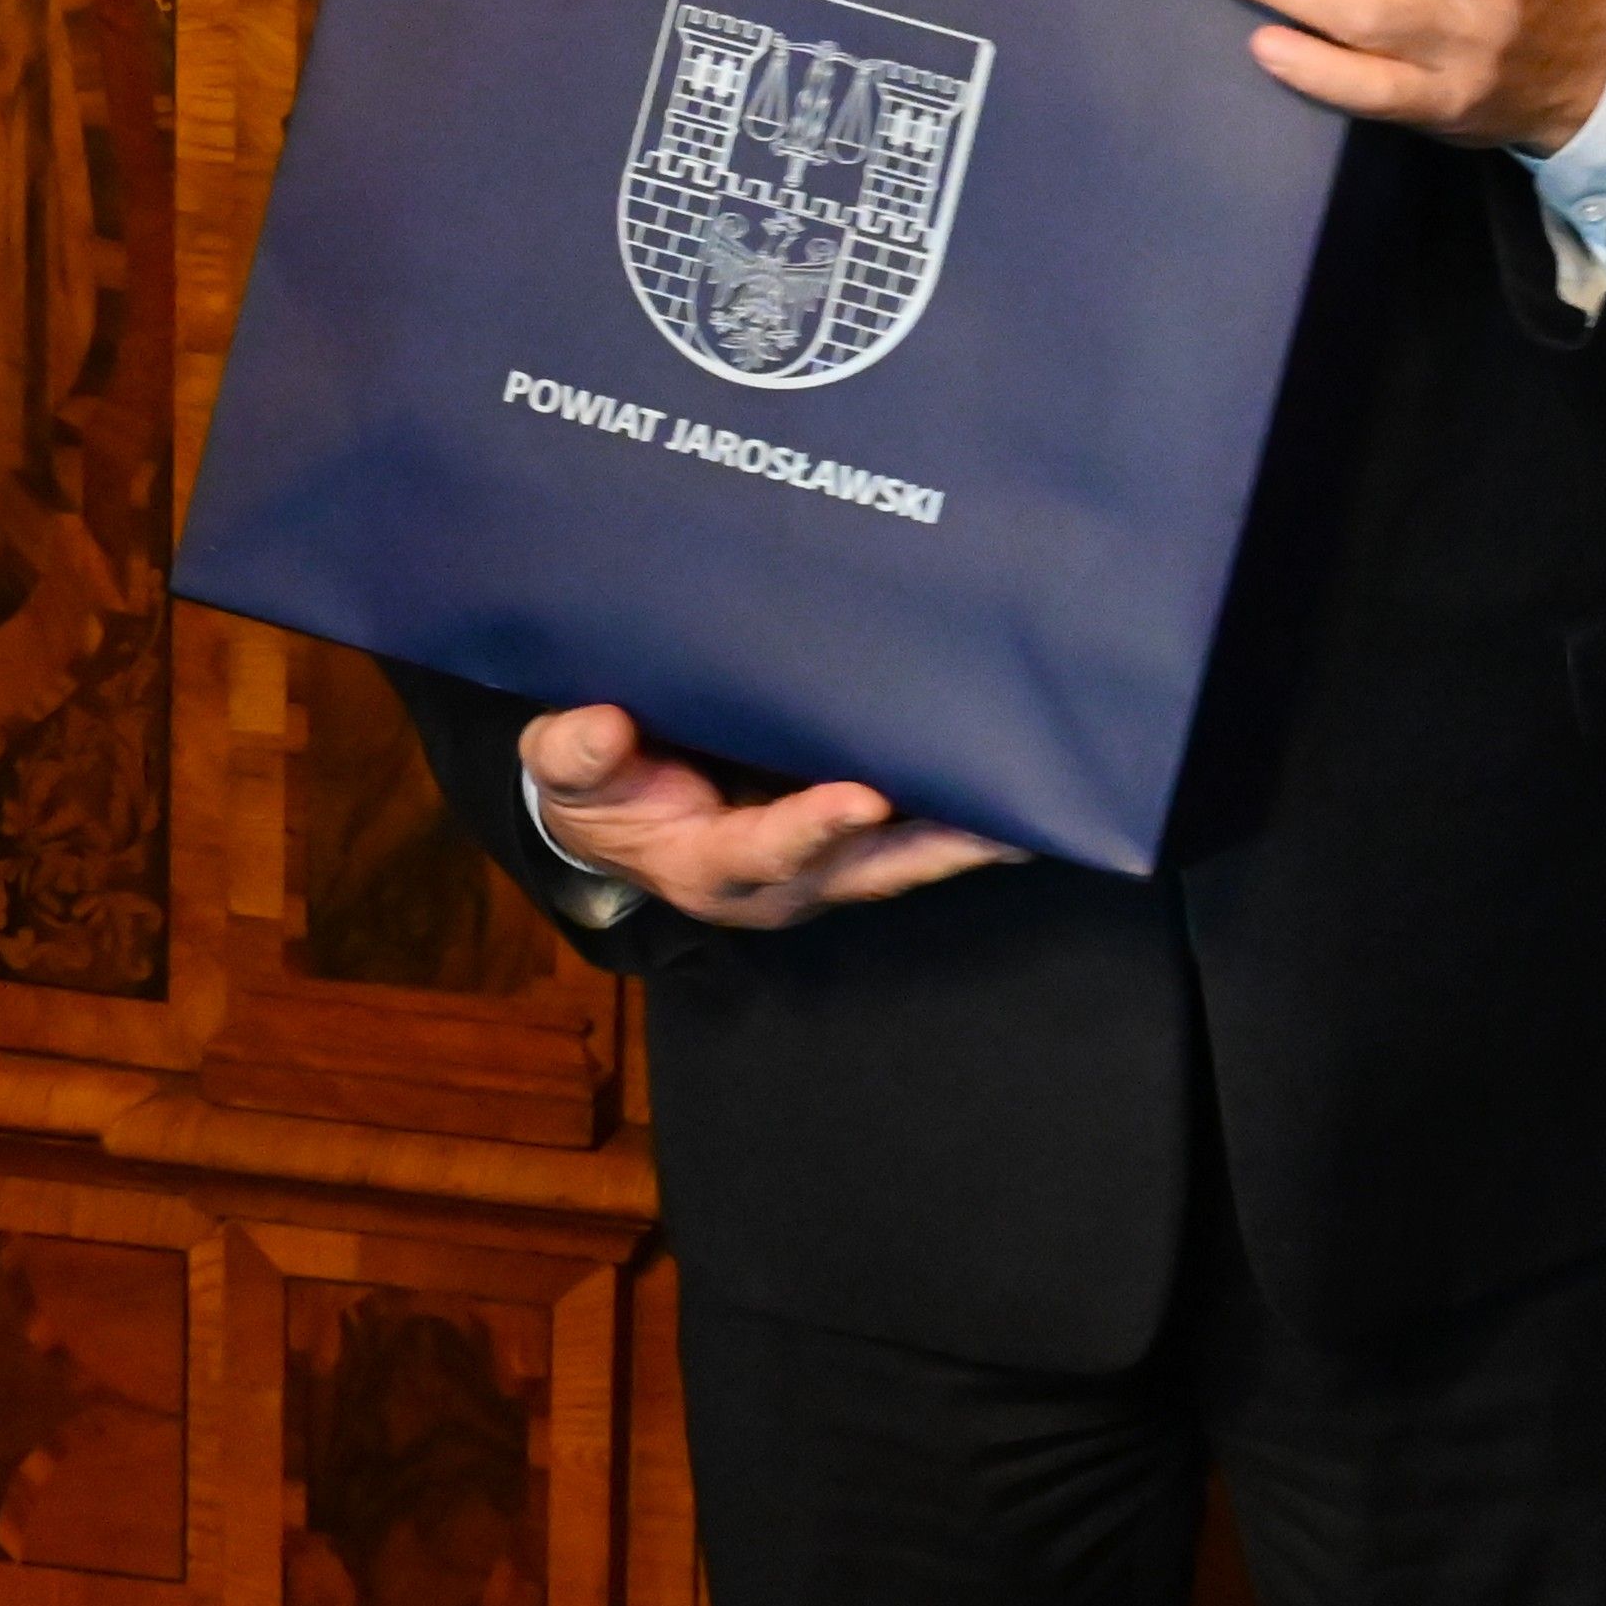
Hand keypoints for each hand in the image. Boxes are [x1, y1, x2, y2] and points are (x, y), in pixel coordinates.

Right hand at [520, 702, 1006, 929]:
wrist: (612, 800)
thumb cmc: (594, 783)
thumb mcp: (562, 770)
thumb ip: (575, 754)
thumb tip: (601, 727)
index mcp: (709, 865)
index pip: (768, 851)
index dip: (813, 829)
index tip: (862, 798)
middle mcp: (782, 877)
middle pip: (869, 871)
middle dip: (937, 850)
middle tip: (1007, 824)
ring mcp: (824, 861)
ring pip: (906, 855)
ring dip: (970, 837)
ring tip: (1042, 801)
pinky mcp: (849, 835)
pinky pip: (913, 828)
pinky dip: (962, 811)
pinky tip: (1019, 778)